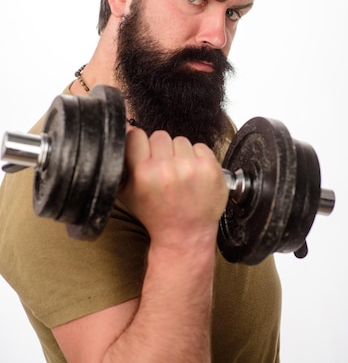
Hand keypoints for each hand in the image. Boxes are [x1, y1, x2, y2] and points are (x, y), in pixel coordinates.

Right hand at [119, 128, 227, 247]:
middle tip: (164, 170)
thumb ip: (122, 162)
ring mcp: (190, 167)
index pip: (136, 135)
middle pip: (160, 136)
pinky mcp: (210, 167)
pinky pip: (200, 146)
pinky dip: (198, 157)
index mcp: (142, 173)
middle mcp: (166, 169)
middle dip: (161, 150)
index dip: (140, 144)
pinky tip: (194, 175)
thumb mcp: (126, 192)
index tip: (145, 154)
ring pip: (181, 140)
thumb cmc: (156, 213)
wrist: (186, 233)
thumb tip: (122, 129)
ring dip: (180, 154)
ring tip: (180, 174)